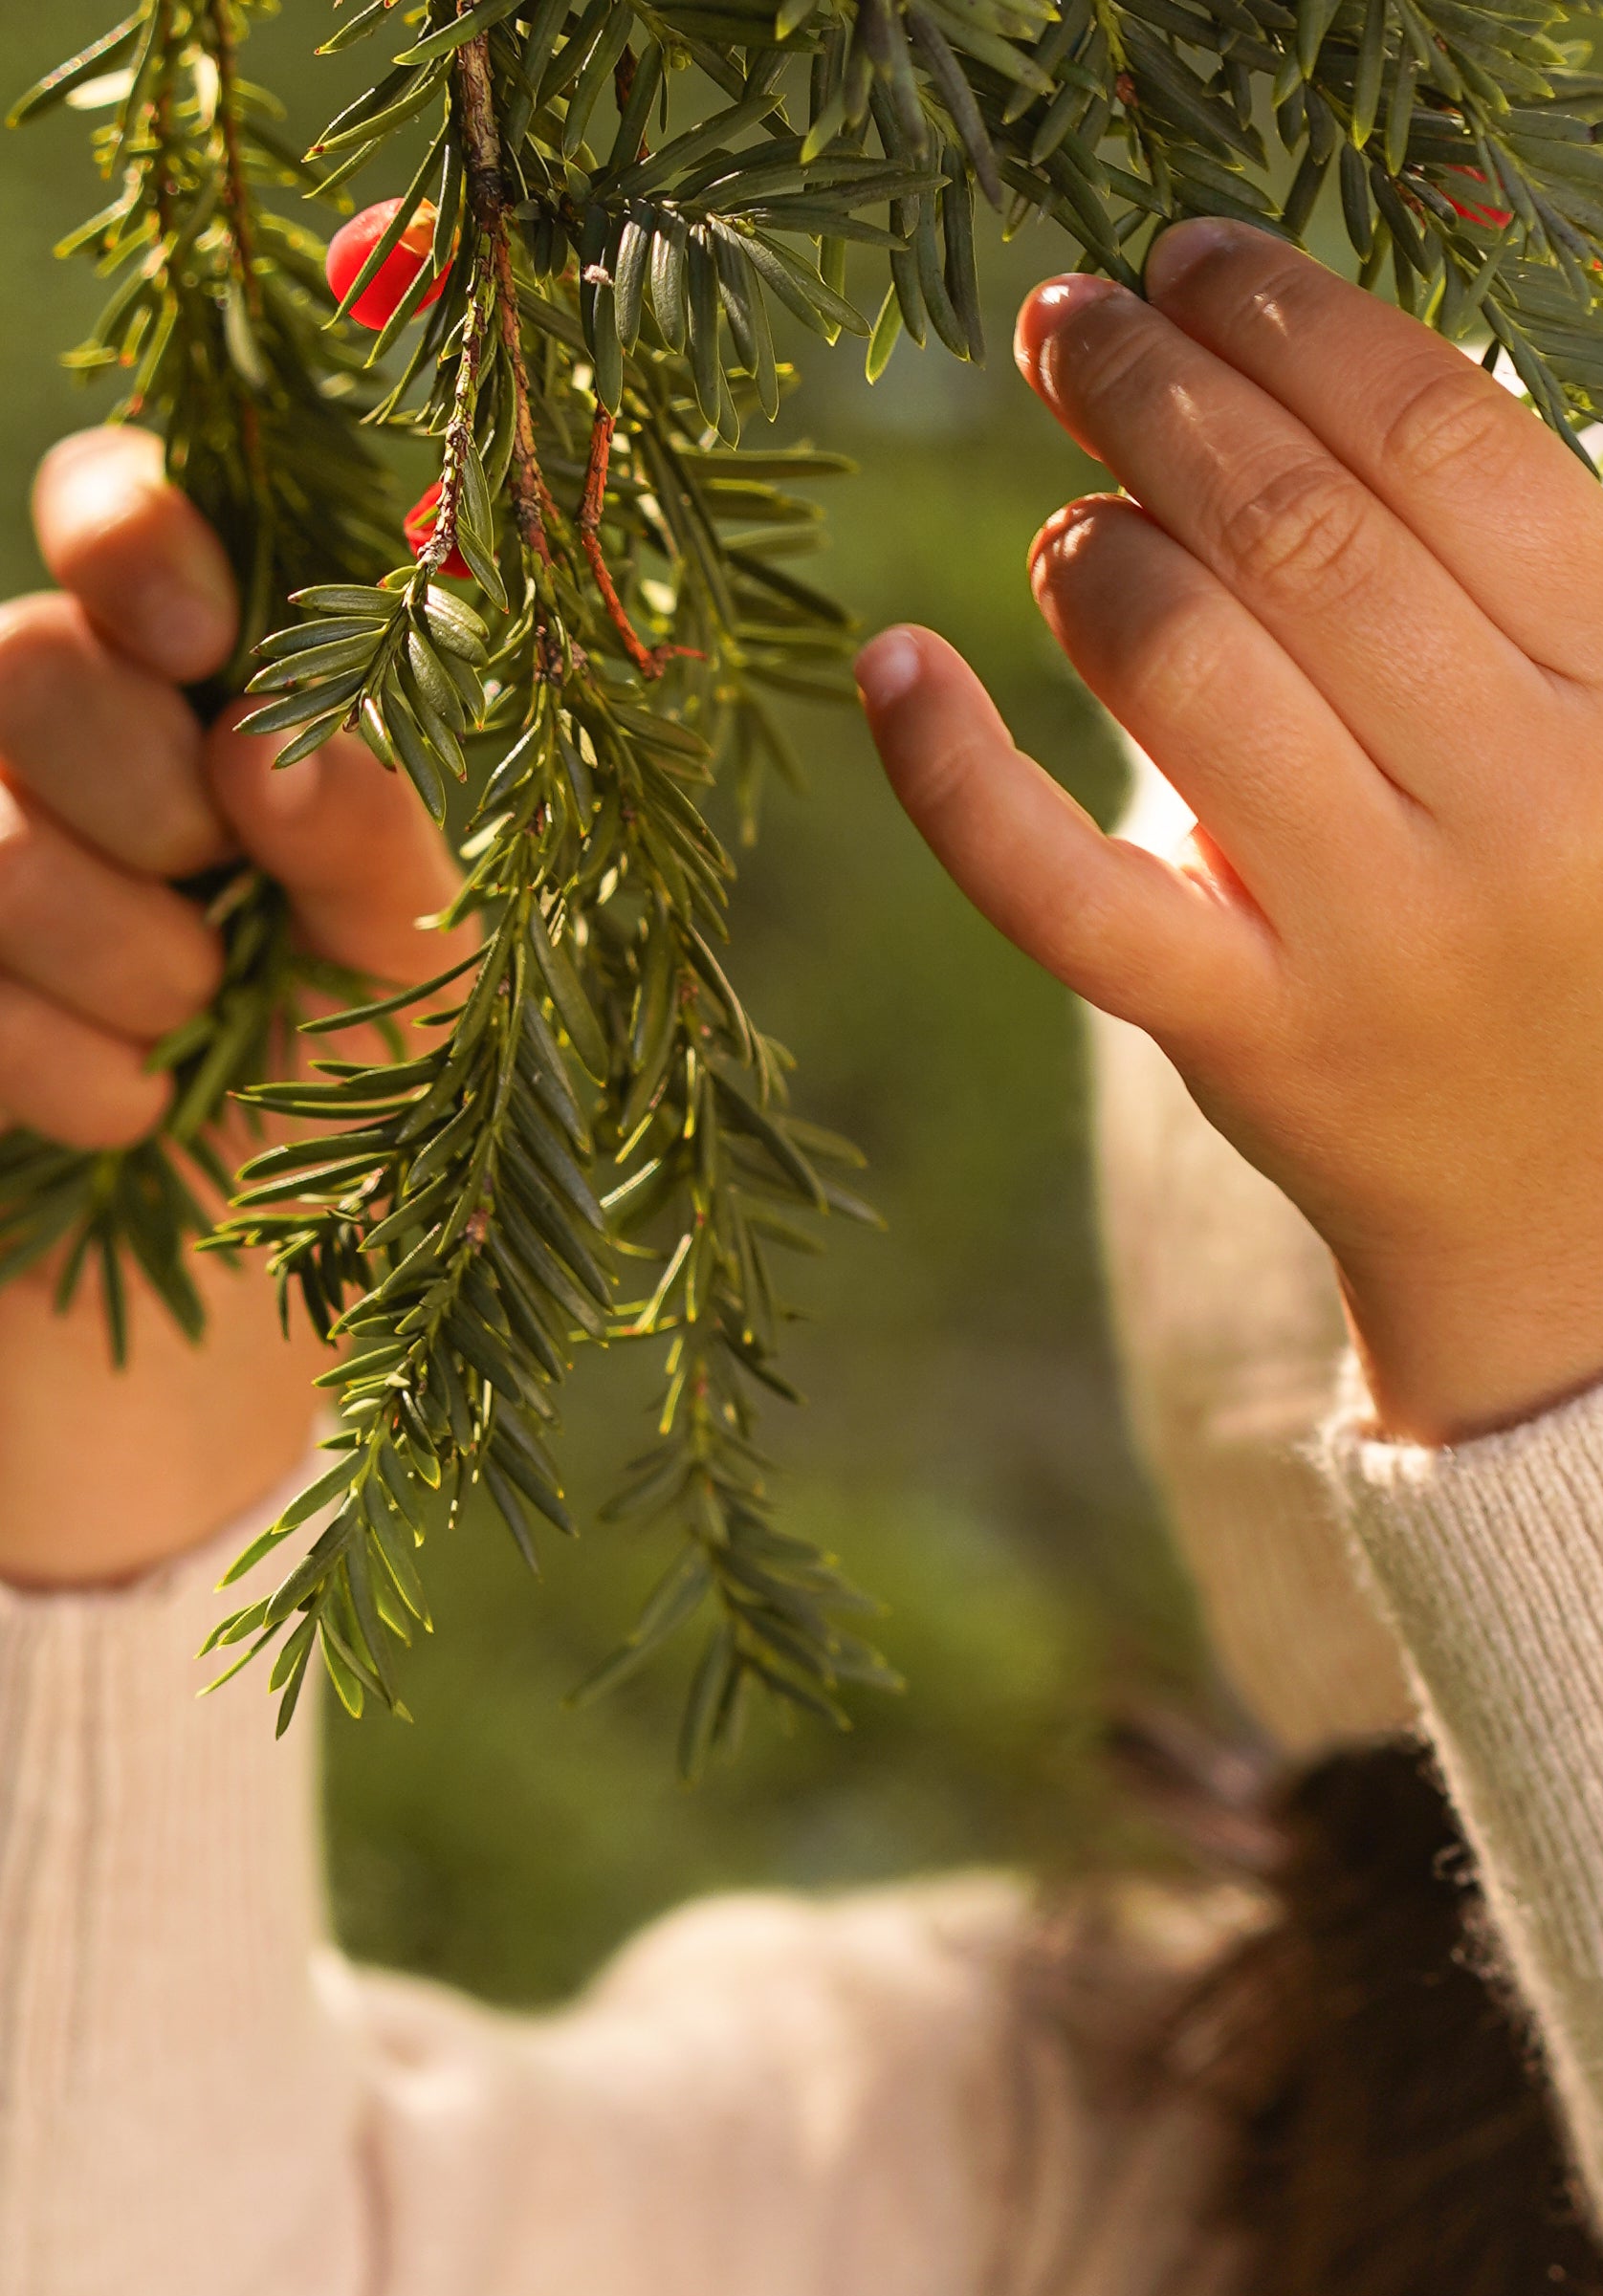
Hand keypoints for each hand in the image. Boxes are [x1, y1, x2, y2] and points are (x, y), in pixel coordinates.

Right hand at [0, 429, 461, 1588]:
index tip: (203, 637)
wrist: (250, 1324)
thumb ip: (375, 842)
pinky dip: (57, 1061)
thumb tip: (264, 743)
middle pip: (24, 659)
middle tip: (225, 925)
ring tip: (187, 1038)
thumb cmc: (350, 1118)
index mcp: (192, 701)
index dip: (134, 534)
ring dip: (117, 958)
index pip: (117, 519)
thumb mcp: (418, 980)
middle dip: (145, 807)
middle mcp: (48, 751)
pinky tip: (131, 1115)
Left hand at [856, 223, 1602, 1443]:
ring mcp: (1380, 942)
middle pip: (1298, 530)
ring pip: (1181, 664)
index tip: (1194, 263)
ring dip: (1090, 549)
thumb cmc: (1577, 887)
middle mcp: (1519, 813)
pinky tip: (894, 663)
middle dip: (1155, 392)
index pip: (1439, 436)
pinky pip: (1061, 889)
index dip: (1291, 317)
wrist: (1589, 1184)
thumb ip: (1483, 538)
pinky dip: (952, 770)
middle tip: (1074, 326)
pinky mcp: (1243, 1040)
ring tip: (1076, 523)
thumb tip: (1239, 333)